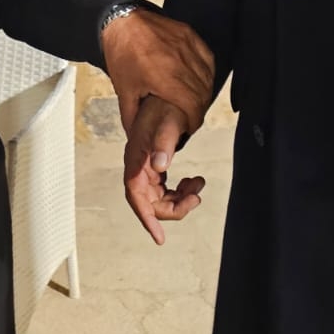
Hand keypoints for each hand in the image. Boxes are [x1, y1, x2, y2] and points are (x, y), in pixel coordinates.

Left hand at [100, 6, 214, 135]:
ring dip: (202, 91)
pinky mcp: (190, 35)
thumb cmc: (122, 53)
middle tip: (188, 115)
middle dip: (197, 109)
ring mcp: (189, 46)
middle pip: (203, 95)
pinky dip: (204, 72)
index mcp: (167, 78)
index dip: (193, 121)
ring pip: (207, 77)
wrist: (121, 20)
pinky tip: (196, 78)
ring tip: (192, 99)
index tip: (188, 126)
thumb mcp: (124, 90)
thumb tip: (135, 136)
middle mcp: (183, 62)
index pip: (193, 107)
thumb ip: (131, 117)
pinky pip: (207, 59)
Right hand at [122, 95, 205, 244]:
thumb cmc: (164, 107)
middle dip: (173, 207)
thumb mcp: (169, 121)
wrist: (164, 96)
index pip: (136, 195)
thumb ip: (164, 141)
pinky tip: (191, 183)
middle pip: (149, 201)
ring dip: (179, 199)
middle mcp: (137, 166)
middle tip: (196, 197)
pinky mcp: (153, 168)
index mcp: (136, 158)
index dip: (146, 217)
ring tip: (197, 186)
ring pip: (158, 198)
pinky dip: (178, 192)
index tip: (159, 237)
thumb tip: (160, 165)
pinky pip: (163, 190)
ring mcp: (144, 168)